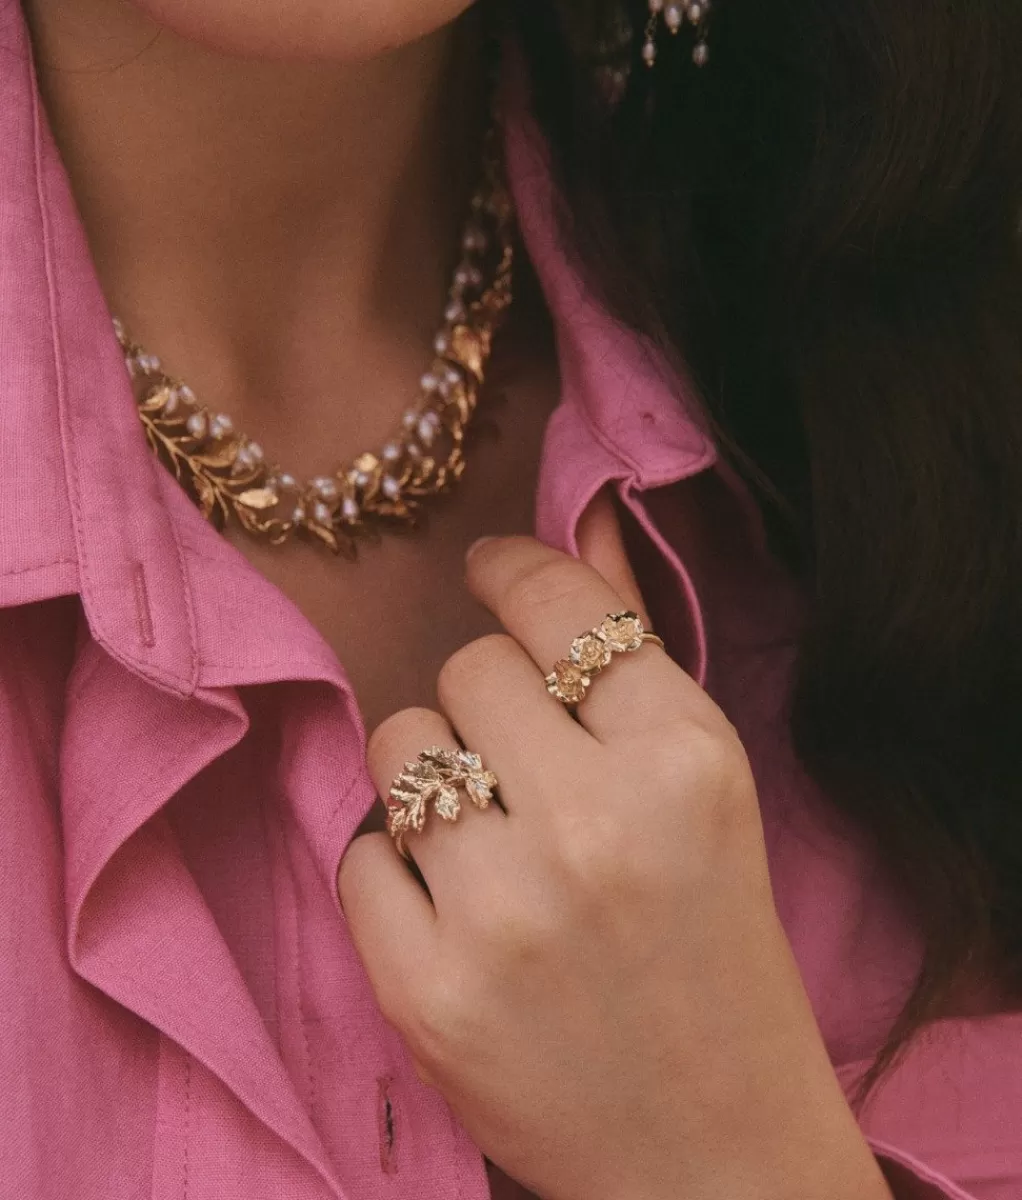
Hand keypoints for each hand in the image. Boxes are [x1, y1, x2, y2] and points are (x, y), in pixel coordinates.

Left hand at [338, 498, 891, 1199]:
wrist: (711, 1143)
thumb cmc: (713, 946)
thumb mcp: (704, 787)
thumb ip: (632, 646)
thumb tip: (580, 512)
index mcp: (685, 760)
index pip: (559, 603)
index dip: (513, 574)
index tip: (488, 570)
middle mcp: (595, 826)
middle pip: (466, 668)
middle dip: (487, 702)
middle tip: (525, 767)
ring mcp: (503, 913)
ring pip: (399, 746)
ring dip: (432, 779)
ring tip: (490, 841)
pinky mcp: (425, 993)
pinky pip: (358, 852)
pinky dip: (397, 869)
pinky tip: (456, 909)